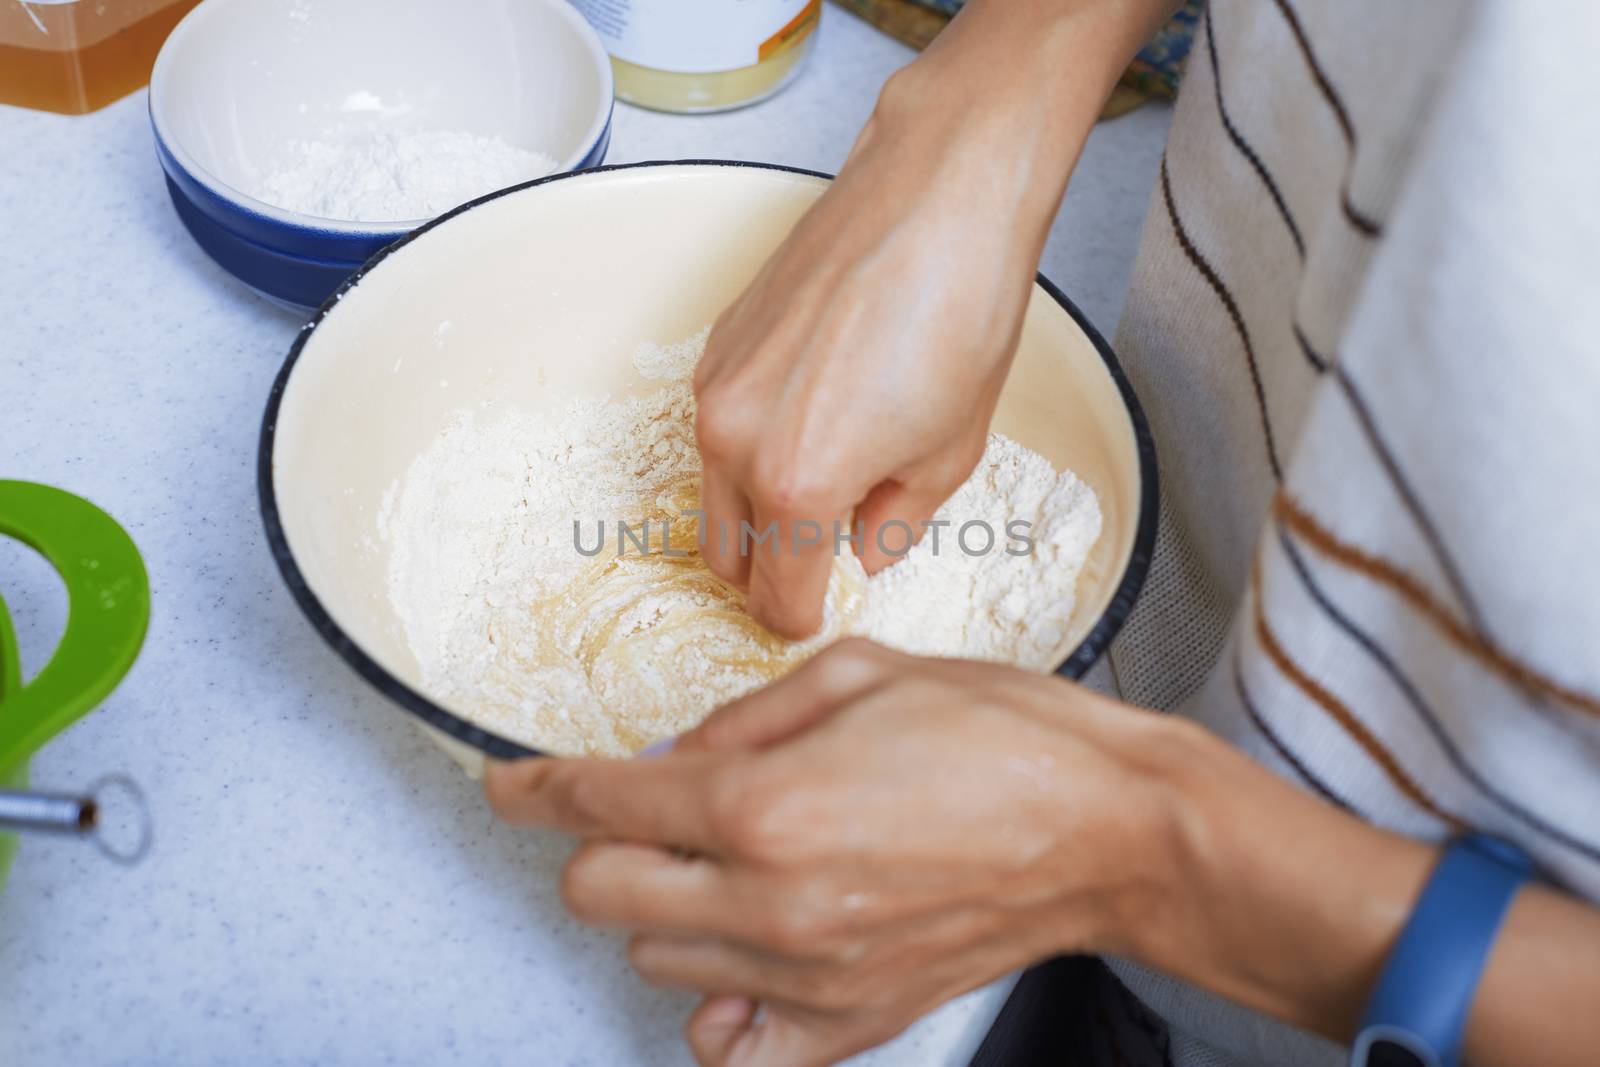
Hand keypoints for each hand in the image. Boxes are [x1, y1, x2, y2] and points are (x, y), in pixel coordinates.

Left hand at [485, 639, 1194, 1065]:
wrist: (1108, 828)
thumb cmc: (1001, 736)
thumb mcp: (856, 676)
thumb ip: (740, 718)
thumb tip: (676, 757)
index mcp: (763, 801)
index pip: (599, 805)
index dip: (536, 788)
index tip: (512, 784)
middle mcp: (770, 900)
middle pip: (600, 898)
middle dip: (601, 847)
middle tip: (653, 811)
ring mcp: (807, 974)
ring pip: (656, 962)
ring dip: (664, 909)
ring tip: (729, 862)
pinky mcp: (850, 1020)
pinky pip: (734, 1045)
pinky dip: (718, 1003)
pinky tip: (744, 954)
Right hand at [692, 58, 1087, 639]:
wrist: (933, 197)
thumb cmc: (959, 315)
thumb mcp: (949, 451)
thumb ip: (895, 524)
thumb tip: (864, 548)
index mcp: (797, 486)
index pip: (778, 597)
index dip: (805, 615)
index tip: (821, 609)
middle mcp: (734, 443)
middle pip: (726, 557)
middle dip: (770, 573)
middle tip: (821, 558)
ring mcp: (714, 390)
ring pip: (714, 494)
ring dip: (756, 511)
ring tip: (826, 479)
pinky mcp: (714, 346)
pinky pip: (718, 430)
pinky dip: (750, 447)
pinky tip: (813, 413)